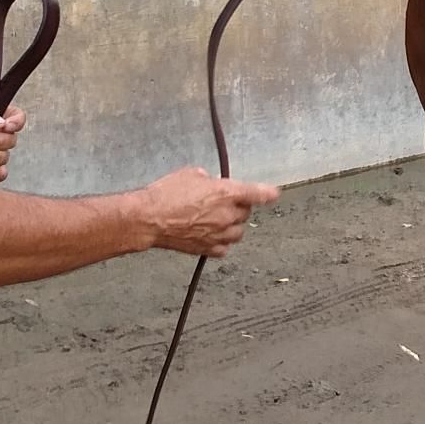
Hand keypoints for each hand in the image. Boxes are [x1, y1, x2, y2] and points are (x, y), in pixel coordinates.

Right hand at [140, 170, 278, 256]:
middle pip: (245, 213)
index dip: (268, 193)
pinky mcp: (208, 249)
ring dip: (232, 225)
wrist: (149, 219)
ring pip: (238, 232)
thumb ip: (207, 179)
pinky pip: (224, 248)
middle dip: (237, 207)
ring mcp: (219, 234)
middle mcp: (228, 215)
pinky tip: (211, 236)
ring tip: (216, 220)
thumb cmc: (166, 194)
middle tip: (221, 202)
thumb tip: (210, 183)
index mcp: (227, 193)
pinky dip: (221, 242)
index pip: (258, 193)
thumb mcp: (190, 174)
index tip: (274, 194)